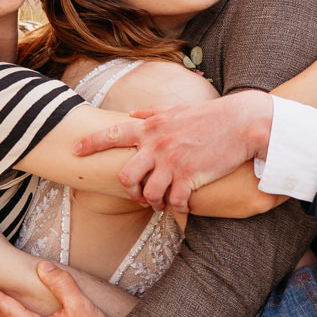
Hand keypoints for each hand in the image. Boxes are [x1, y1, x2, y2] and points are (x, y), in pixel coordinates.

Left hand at [71, 89, 272, 212]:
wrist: (243, 122)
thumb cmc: (211, 116)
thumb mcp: (177, 109)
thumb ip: (151, 113)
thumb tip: (132, 114)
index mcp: (151, 126)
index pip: (112, 134)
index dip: (90, 144)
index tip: (74, 150)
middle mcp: (157, 144)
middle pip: (124, 175)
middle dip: (128, 189)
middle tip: (137, 194)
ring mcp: (172, 162)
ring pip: (147, 193)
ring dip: (151, 202)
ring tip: (159, 203)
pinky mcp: (190, 177)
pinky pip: (173, 202)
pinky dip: (176, 207)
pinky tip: (182, 205)